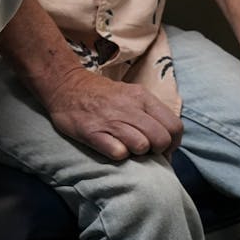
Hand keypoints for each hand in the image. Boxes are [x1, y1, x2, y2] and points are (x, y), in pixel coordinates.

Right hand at [43, 69, 182, 160]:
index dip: (172, 143)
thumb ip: (149, 113)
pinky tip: (111, 146)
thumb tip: (167, 140)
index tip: (162, 147)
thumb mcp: (131, 93)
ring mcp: (110, 120)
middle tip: (144, 150)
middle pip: (161, 139)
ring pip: (142, 146)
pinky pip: (118, 153)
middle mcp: (129, 107)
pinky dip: (118, 154)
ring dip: (137, 153)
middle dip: (157, 151)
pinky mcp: (92, 132)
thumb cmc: (101, 94)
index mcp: (141, 97)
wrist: (64, 85)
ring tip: (126, 147)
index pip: (175, 126)